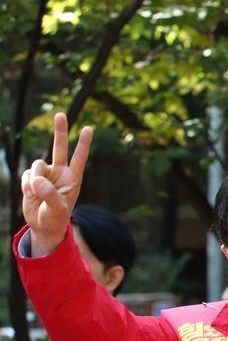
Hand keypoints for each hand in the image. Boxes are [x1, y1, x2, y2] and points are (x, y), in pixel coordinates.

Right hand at [20, 113, 92, 257]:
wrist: (42, 226)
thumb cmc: (56, 219)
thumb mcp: (57, 209)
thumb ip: (49, 194)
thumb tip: (38, 179)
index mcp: (73, 179)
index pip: (79, 158)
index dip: (83, 143)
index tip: (89, 128)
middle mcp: (60, 173)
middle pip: (60, 148)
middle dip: (60, 131)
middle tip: (61, 114)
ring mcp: (45, 175)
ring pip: (37, 164)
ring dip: (35, 178)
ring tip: (37, 193)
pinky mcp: (32, 178)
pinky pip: (27, 174)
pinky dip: (26, 184)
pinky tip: (30, 194)